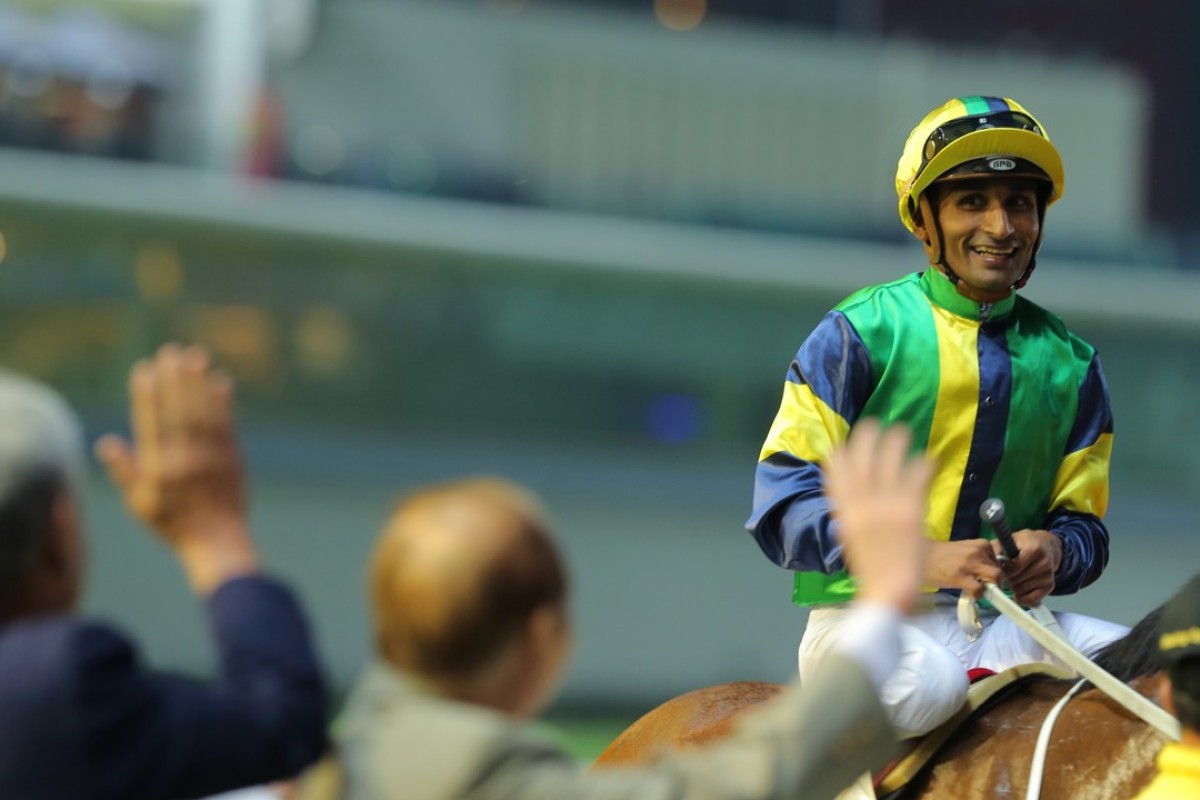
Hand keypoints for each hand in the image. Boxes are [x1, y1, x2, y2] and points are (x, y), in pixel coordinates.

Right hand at [94, 343, 258, 593]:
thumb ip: (125, 472)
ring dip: (198, 382)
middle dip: (174, 379)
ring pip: (203, 412)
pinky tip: (219, 381)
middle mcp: (185, 460)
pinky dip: (223, 401)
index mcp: (159, 469)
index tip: (144, 369)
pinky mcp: (233, 457)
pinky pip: (227, 423)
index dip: (147, 395)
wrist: (217, 542)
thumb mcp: (140, 503)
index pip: (151, 423)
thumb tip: (106, 442)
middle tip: (170, 351)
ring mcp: (212, 458)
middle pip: (179, 411)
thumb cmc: (174, 524)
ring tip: (194, 356)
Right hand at [825, 419, 932, 614]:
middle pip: (860, 458)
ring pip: (888, 460)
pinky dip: (921, 464)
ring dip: (895, 441)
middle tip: (874, 425)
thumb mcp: (851, 539)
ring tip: (902, 431)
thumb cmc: (872, 570)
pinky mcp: (909, 510)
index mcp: (844, 511)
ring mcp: (885, 505)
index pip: (835, 471)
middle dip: (865, 437)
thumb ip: (851, 515)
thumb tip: (850, 498)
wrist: (888, 592)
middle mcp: (861, 503)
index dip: (839, 453)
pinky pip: (915, 476)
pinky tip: (927, 459)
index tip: (845, 443)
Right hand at [923, 539, 1002, 599]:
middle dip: (993, 581)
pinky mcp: (960, 577)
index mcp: (980, 544)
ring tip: (976, 589)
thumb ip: (979, 557)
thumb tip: (994, 571)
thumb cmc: (940, 555)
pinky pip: (979, 590)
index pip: (1000, 560)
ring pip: (994, 579)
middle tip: (982, 585)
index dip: (993, 570)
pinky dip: (976, 595)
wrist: (918, 556)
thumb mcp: (964, 550)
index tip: (984, 575)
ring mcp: (969, 564)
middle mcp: (977, 551)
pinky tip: (967, 592)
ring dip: (988, 588)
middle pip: (999, 570)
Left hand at [993, 529, 1060, 605]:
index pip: (1013, 568)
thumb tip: (988, 561)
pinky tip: (1018, 591)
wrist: (1045, 546)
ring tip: (1013, 579)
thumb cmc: (1023, 543)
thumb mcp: (1010, 539)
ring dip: (1013, 587)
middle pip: (1016, 580)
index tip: (1000, 569)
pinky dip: (1022, 598)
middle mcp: (1044, 562)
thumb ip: (997, 548)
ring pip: (1022, 590)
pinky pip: (1031, 599)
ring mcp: (1048, 575)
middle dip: (1007, 579)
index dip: (1003, 571)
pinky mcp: (1050, 586)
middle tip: (1006, 574)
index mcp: (1033, 549)